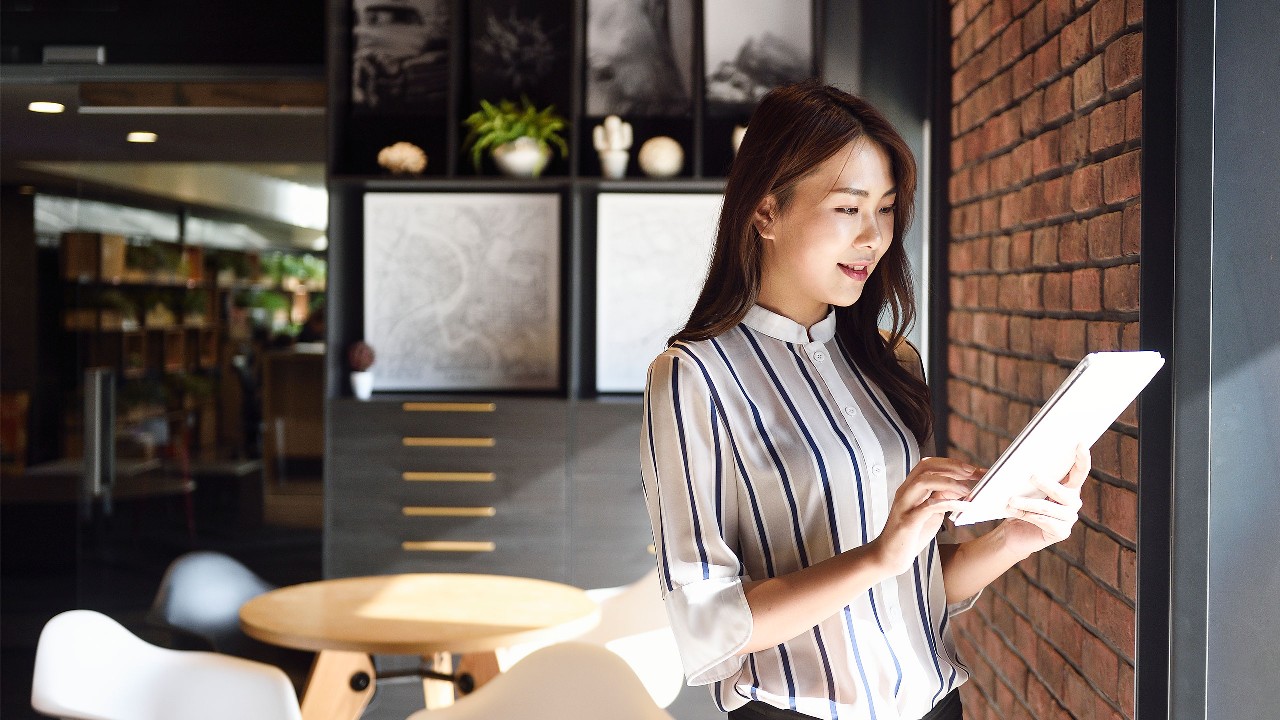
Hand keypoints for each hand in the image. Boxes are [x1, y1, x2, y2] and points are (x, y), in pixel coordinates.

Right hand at [870, 457, 978, 575]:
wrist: (889, 557)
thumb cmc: (910, 535)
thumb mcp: (929, 513)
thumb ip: (940, 498)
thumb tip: (959, 488)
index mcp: (910, 488)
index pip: (929, 464)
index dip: (952, 463)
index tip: (974, 469)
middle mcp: (905, 492)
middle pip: (926, 466)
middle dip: (952, 466)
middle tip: (973, 472)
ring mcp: (905, 506)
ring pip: (924, 481)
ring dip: (949, 482)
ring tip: (968, 490)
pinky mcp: (907, 522)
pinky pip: (928, 506)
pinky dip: (948, 503)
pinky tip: (963, 506)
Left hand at [999, 444, 1089, 556]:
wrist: (1014, 533)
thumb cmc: (1019, 505)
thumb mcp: (1021, 488)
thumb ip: (1021, 477)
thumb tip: (998, 468)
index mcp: (1068, 486)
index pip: (1079, 471)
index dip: (1082, 458)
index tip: (1080, 444)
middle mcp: (1073, 502)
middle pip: (1063, 491)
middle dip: (1046, 483)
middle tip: (1031, 476)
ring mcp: (1069, 518)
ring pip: (1048, 508)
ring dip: (1028, 503)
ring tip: (1011, 500)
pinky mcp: (1061, 532)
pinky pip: (1046, 522)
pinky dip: (1029, 516)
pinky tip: (1015, 512)